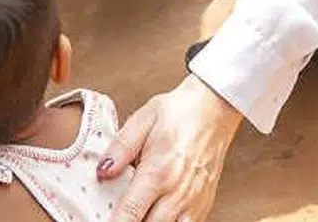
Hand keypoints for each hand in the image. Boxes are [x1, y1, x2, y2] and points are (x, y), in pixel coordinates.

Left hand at [100, 75, 243, 221]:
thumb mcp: (143, 119)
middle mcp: (178, 192)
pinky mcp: (204, 203)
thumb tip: (102, 172)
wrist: (215, 107)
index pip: (130, 213)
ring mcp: (194, 201)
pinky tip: (158, 215)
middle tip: (119, 215)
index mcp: (158, 172)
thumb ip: (120, 148)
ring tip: (140, 214)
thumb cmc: (179, 112)